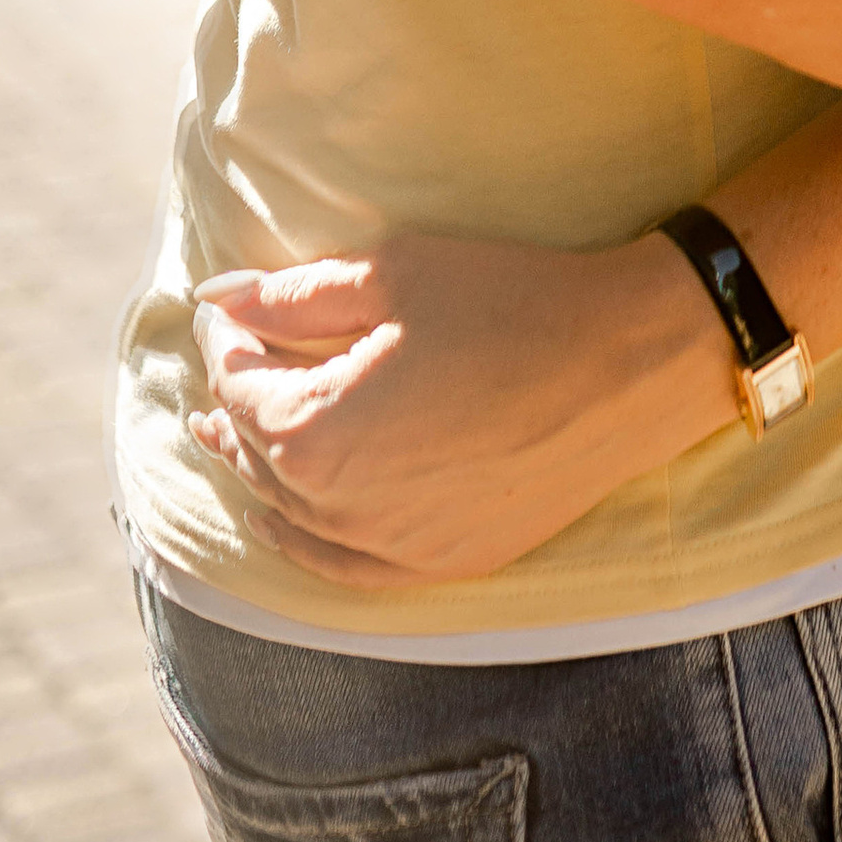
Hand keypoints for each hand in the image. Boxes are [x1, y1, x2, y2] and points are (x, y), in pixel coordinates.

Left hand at [186, 228, 741, 587]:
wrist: (624, 364)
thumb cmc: (509, 305)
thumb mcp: (393, 276)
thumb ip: (294, 296)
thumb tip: (216, 299)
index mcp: (313, 432)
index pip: (237, 384)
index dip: (228, 336)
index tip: (231, 306)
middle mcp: (336, 508)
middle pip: (257, 451)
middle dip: (236, 399)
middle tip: (231, 356)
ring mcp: (389, 548)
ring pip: (290, 512)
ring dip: (259, 465)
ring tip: (233, 431)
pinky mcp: (439, 563)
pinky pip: (341, 566)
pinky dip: (303, 539)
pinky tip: (282, 521)